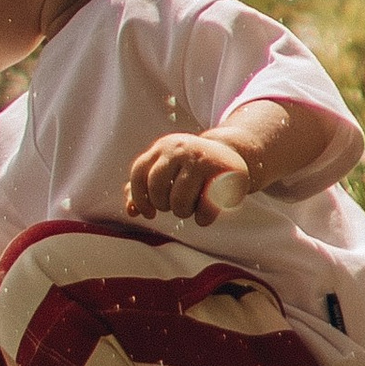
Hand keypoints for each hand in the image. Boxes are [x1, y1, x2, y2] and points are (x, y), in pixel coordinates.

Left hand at [126, 130, 254, 222]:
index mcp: (162, 147)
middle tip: (176, 205)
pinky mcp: (223, 174)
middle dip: (165, 205)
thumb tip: (131, 211)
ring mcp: (202, 159)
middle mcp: (180, 149)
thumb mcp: (168, 169)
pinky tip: (207, 212)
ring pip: (179, 202)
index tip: (149, 213)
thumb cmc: (193, 168)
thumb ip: (145, 186)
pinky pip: (205, 210)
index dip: (140, 198)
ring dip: (184, 212)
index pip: (139, 174)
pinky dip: (203, 218)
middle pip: (157, 190)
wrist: (233, 153)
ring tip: (192, 205)